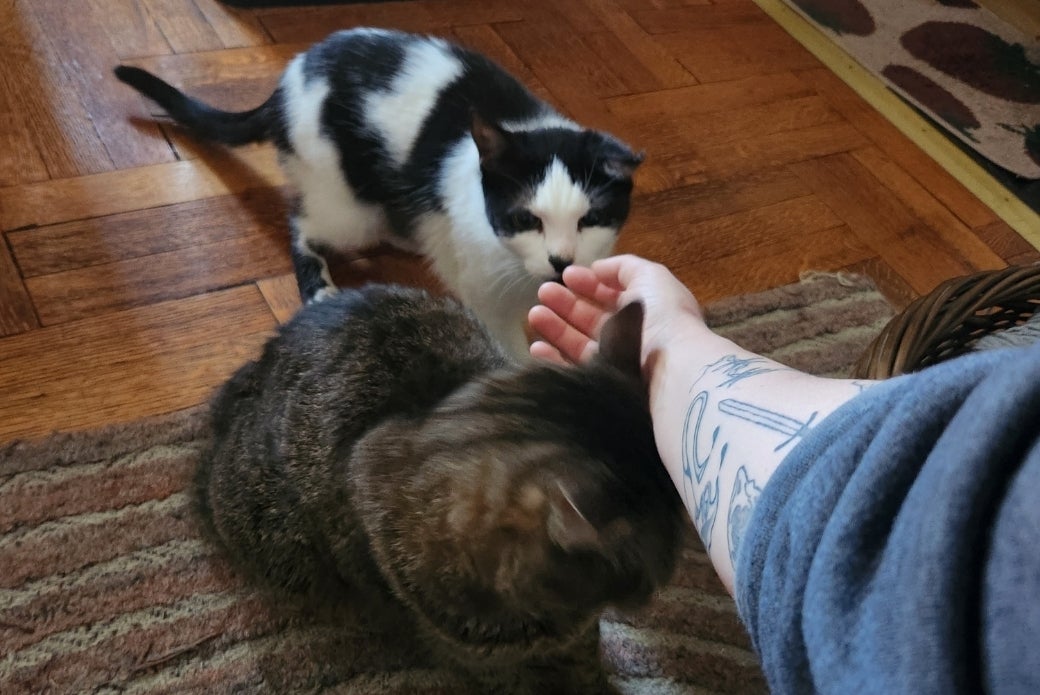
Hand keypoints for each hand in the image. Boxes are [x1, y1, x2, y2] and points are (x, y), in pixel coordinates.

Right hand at [528, 254, 704, 365]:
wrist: (671, 368)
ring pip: (578, 342)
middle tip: (544, 291)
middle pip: (590, 318)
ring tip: (535, 313)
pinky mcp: (602, 385)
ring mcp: (614, 362)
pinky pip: (573, 371)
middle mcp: (628, 336)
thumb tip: (597, 268)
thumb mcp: (651, 276)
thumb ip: (623, 267)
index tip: (566, 274)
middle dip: (566, 302)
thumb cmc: (663, 317)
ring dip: (555, 326)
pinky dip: (553, 359)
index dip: (589, 283)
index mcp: (643, 311)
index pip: (611, 296)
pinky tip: (537, 346)